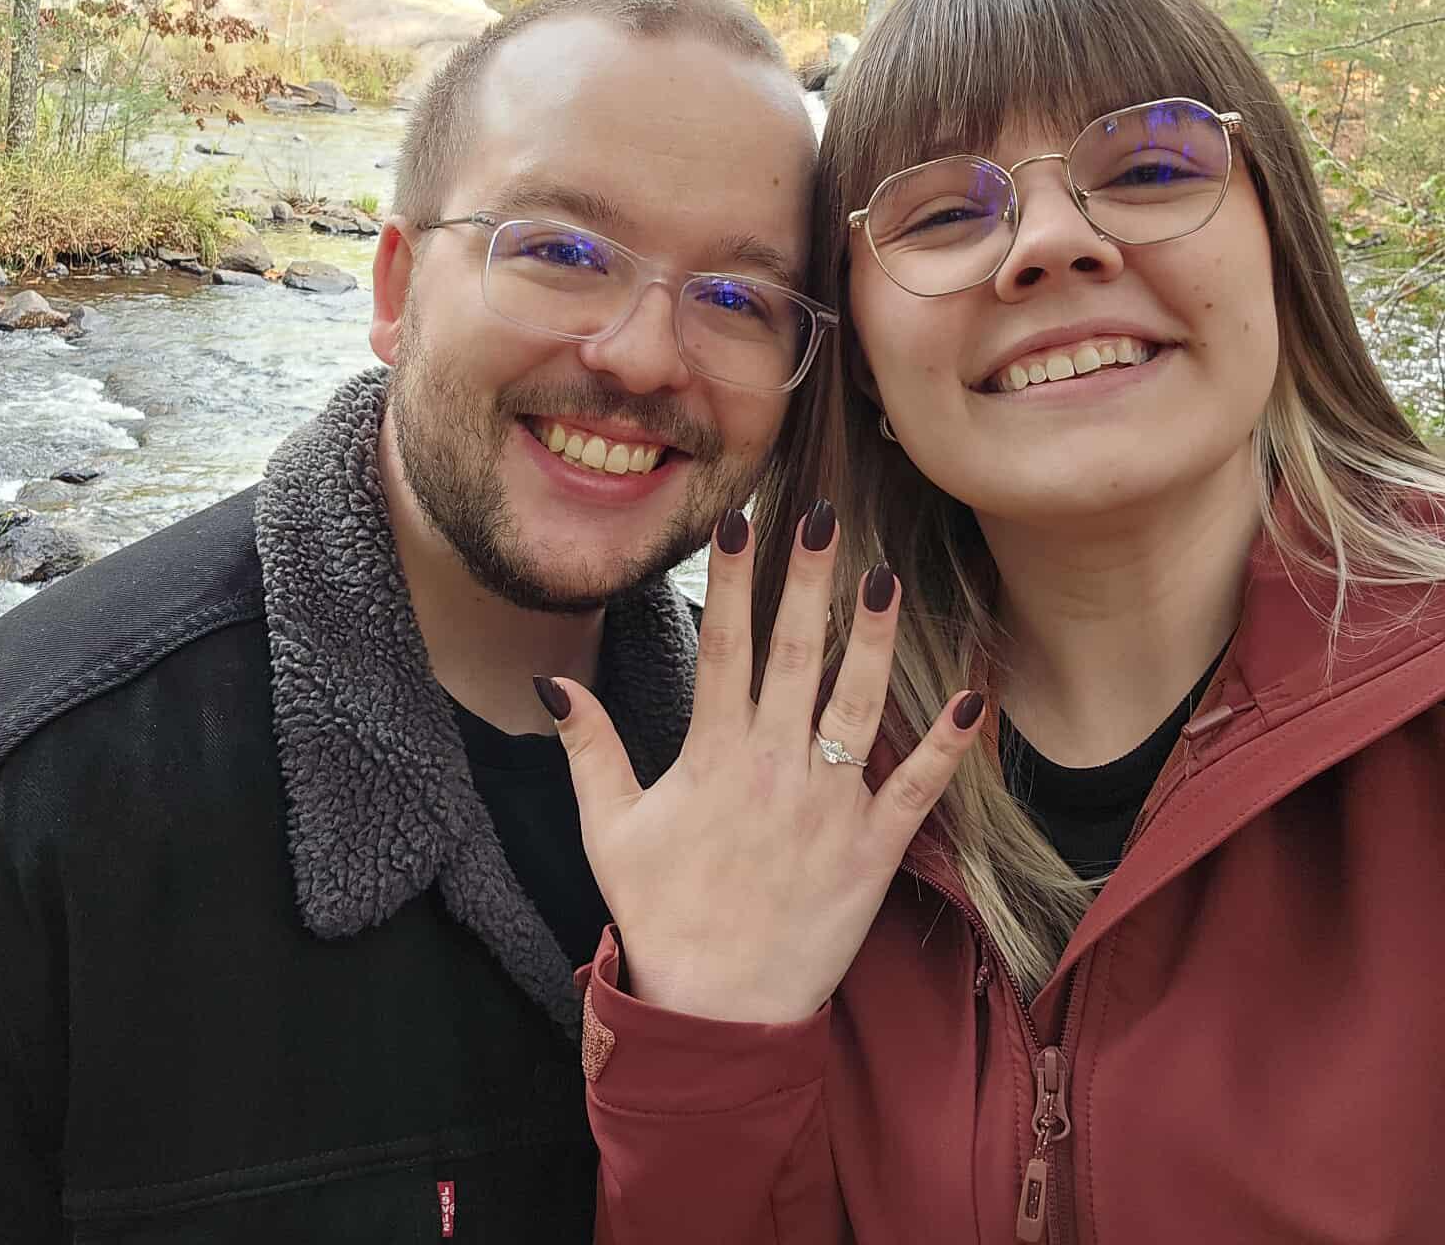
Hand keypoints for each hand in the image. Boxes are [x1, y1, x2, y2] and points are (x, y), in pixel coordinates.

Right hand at [538, 499, 982, 1024]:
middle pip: (792, 656)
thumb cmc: (661, 914)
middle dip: (807, 582)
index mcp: (712, 757)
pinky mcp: (872, 849)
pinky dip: (944, 744)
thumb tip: (555, 683)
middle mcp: (772, 767)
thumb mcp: (609, 830)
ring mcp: (827, 806)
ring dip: (872, 640)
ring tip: (886, 579)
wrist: (717, 1011)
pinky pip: (915, 788)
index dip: (730, 580)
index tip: (738, 521)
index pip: (722, 647)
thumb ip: (590, 750)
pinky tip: (972, 695)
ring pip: (855, 705)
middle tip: (825, 517)